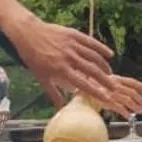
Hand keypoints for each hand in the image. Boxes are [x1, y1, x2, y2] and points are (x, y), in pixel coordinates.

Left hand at [8, 16, 141, 114]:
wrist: (27, 33)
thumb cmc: (33, 57)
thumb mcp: (41, 77)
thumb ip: (53, 93)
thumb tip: (60, 108)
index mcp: (61, 70)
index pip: (82, 83)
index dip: (96, 91)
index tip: (106, 98)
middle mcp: (69, 58)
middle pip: (92, 70)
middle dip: (105, 80)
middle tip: (114, 88)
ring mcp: (72, 45)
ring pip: (94, 56)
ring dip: (104, 66)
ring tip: (110, 73)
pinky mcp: (73, 34)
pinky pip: (90, 42)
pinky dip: (101, 48)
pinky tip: (110, 54)